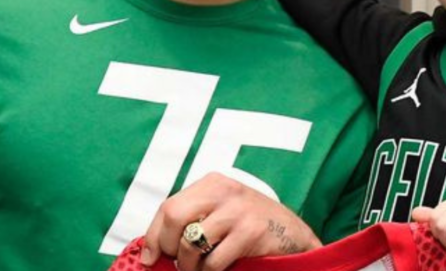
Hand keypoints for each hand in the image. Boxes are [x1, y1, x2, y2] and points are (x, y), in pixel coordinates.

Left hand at [140, 173, 321, 270]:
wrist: (295, 236)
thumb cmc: (252, 227)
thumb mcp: (222, 212)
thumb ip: (194, 219)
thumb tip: (154, 247)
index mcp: (212, 184)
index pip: (168, 206)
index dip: (154, 235)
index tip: (150, 257)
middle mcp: (224, 191)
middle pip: (174, 216)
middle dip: (169, 247)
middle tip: (178, 264)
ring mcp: (238, 210)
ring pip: (191, 244)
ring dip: (190, 267)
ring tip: (200, 269)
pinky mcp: (250, 232)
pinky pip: (213, 262)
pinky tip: (219, 270)